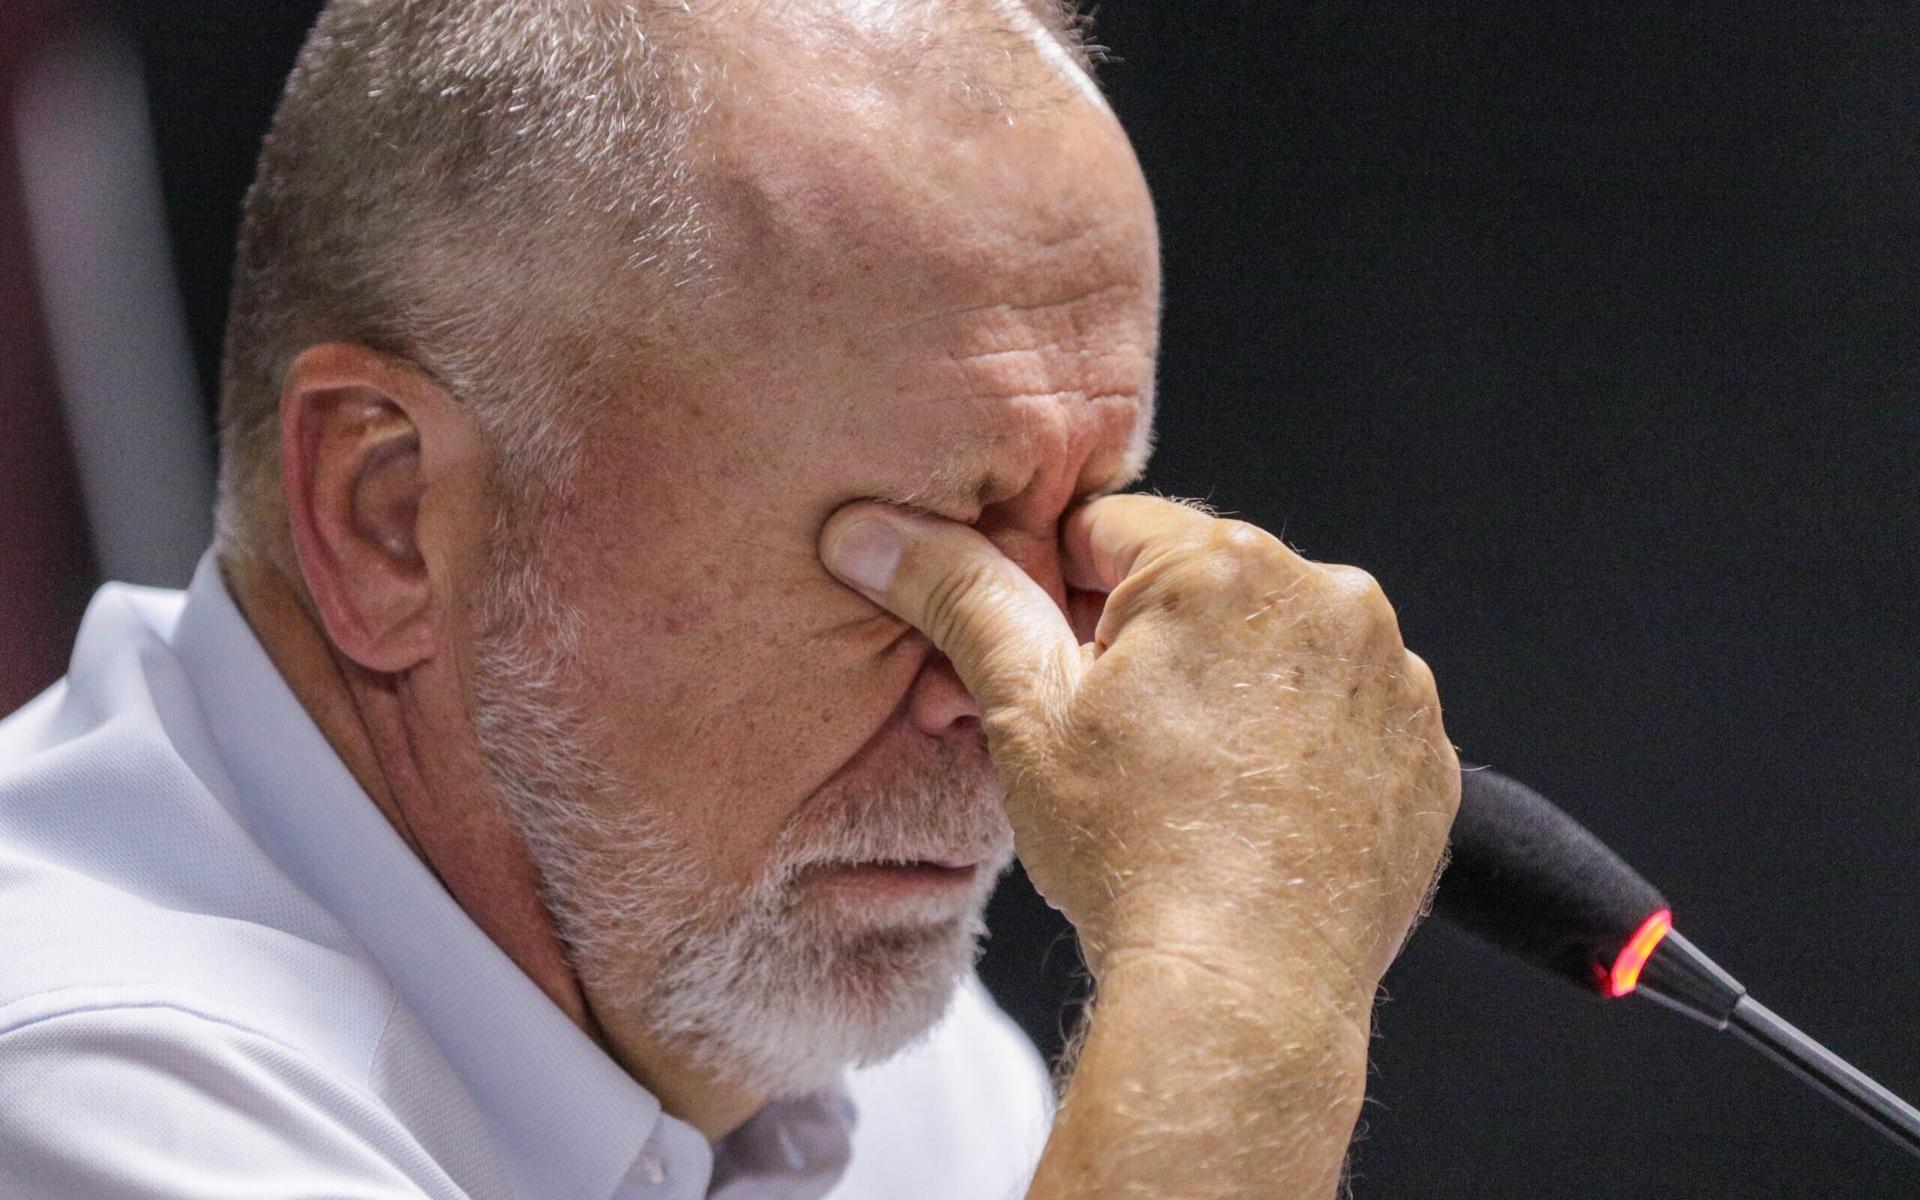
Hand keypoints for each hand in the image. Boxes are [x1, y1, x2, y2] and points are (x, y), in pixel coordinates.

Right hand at [820, 494, 1457, 1005]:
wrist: (1242, 996)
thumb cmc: (1134, 856)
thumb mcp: (1024, 713)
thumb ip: (959, 596)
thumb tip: (875, 529)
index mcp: (1228, 565)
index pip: (1111, 529)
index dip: (1058, 596)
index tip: (1049, 667)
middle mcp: (1333, 600)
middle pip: (1203, 588)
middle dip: (1146, 644)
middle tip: (1106, 740)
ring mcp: (1393, 680)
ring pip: (1275, 650)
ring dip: (1229, 689)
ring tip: (1183, 784)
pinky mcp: (1426, 755)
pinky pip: (1343, 717)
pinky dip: (1298, 746)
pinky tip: (1250, 810)